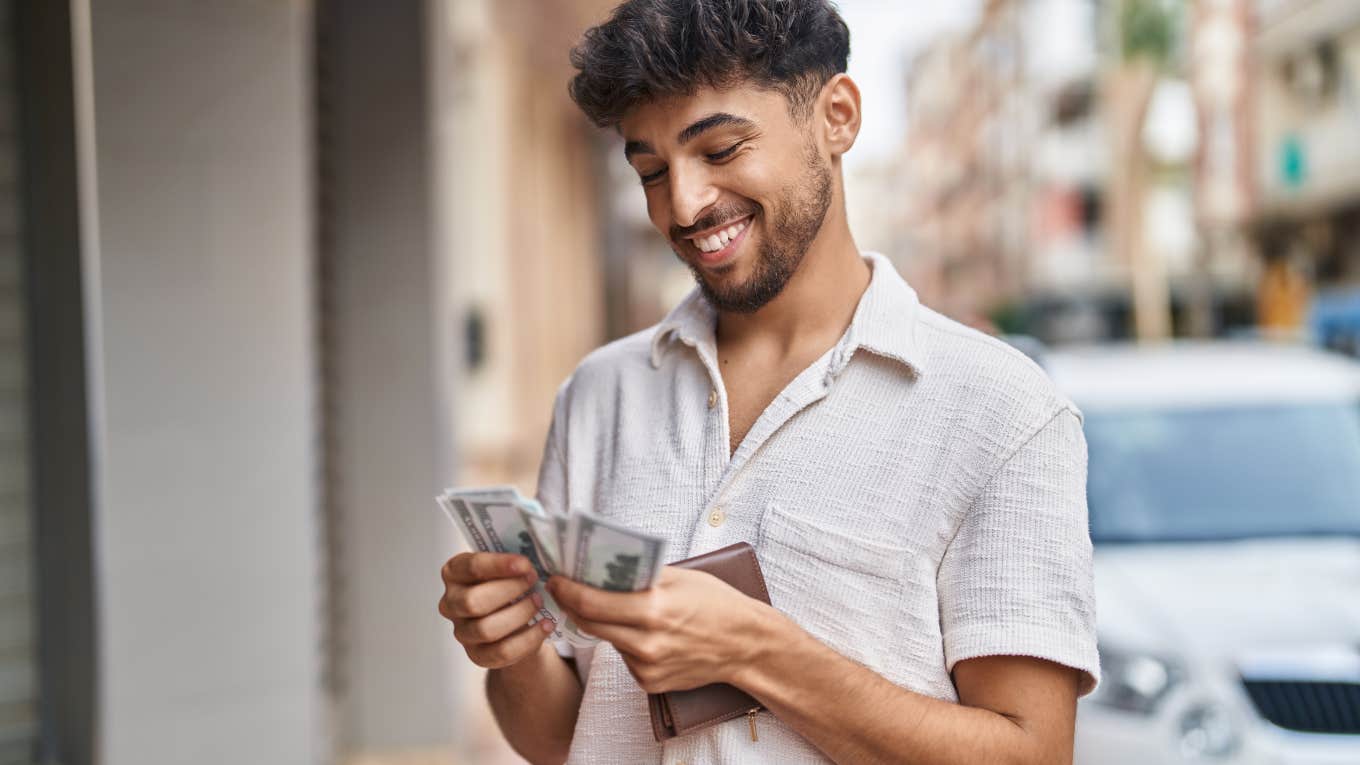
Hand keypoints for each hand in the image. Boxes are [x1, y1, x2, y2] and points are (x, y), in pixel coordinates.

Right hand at [438, 552, 554, 668]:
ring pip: (486, 629)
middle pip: (472, 602)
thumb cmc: (509, 584)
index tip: (525, 564)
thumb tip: (530, 564)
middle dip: (509, 591)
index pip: (470, 567)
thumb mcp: (507, 567)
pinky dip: (529, 639)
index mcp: (454, 573)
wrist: (516, 618)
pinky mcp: (477, 655)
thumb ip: (512, 563)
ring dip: (519, 614)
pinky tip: (546, 625)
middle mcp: (451, 603)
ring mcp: (462, 632)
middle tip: (534, 582)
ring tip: (539, 602)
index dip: (498, 565)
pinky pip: (501, 652)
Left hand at [547, 565, 777, 692]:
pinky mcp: (650, 682)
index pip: (592, 602)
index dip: (567, 590)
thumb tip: (604, 562)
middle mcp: (647, 642)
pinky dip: (626, 642)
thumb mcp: (681, 577)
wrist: (746, 646)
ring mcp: (648, 666)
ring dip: (603, 622)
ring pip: (607, 640)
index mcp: (654, 609)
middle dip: (573, 604)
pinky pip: (625, 657)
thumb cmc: (717, 604)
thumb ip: (642, 574)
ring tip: (613, 606)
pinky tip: (645, 632)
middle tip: (565, 588)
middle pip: (590, 623)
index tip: (556, 578)